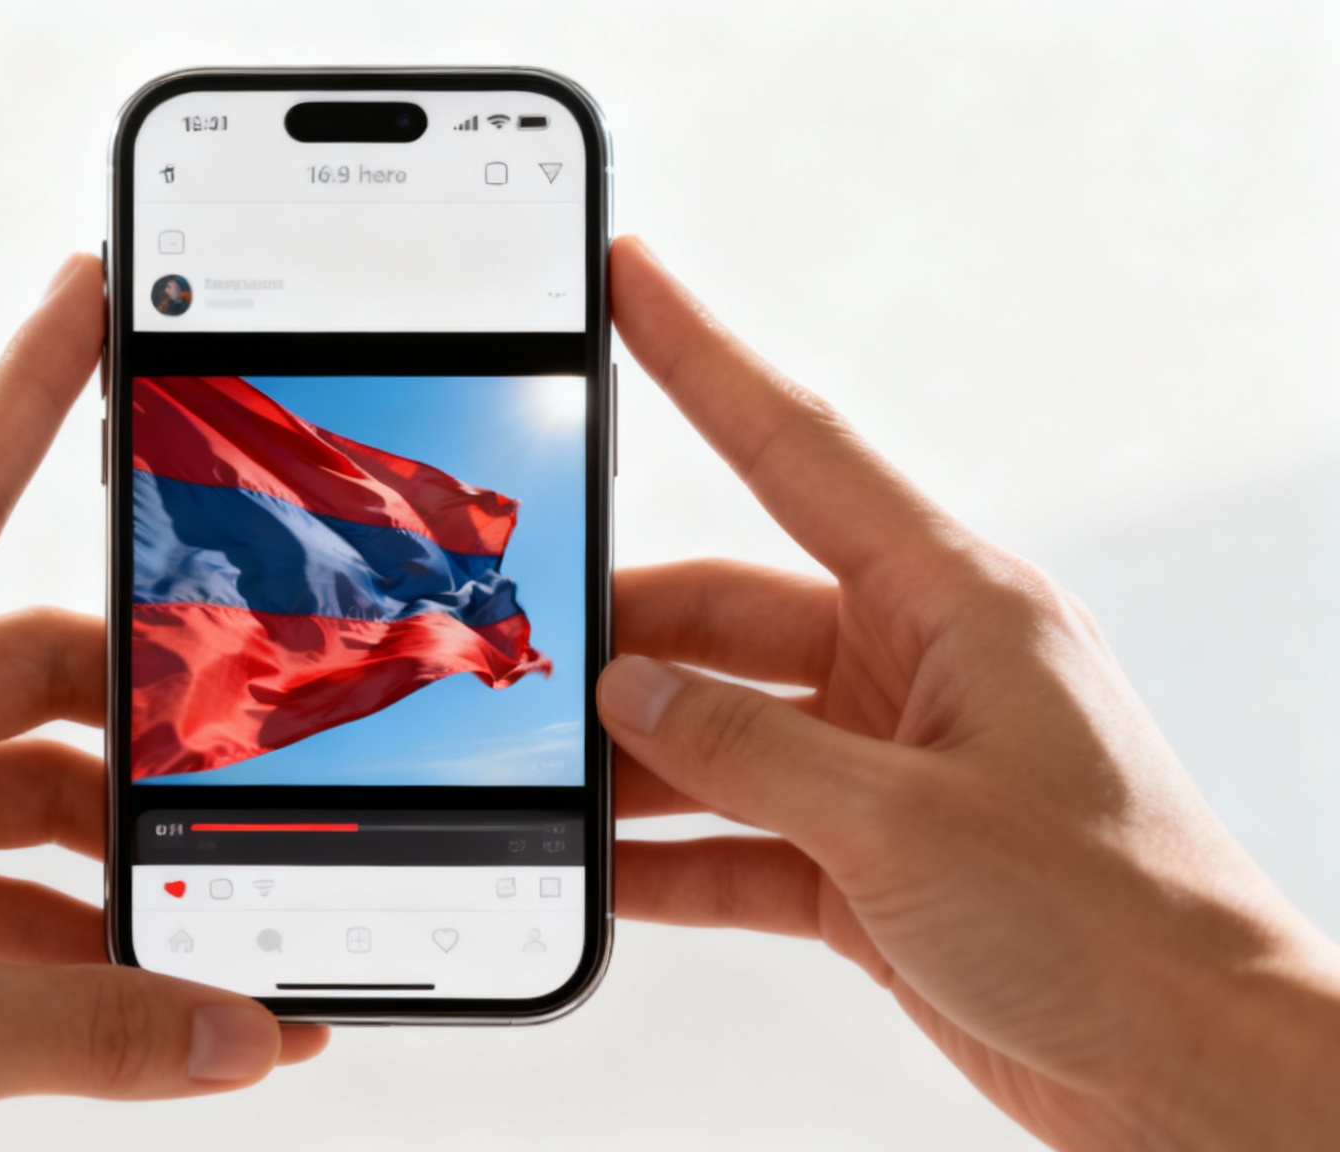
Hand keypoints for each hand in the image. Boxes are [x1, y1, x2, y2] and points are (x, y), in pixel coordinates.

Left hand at [0, 255, 325, 1151]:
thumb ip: (94, 1029)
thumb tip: (236, 1028)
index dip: (30, 382)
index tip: (94, 291)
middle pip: (29, 671)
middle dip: (146, 714)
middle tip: (249, 730)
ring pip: (28, 794)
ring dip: (120, 854)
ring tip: (216, 902)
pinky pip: (4, 895)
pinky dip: (82, 938)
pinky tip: (152, 990)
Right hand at [602, 235, 1339, 1149]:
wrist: (1191, 1069)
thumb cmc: (1119, 923)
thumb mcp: (904, 822)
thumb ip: (749, 753)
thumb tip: (634, 698)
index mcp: (953, 604)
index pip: (797, 450)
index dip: (703, 357)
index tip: (632, 284)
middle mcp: (917, 667)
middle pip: (727, 615)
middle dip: (625, 635)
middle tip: (532, 649)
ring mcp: (890, 764)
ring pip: (726, 729)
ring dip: (639, 758)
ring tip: (549, 776)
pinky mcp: (873, 858)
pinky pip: (741, 833)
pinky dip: (674, 854)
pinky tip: (611, 872)